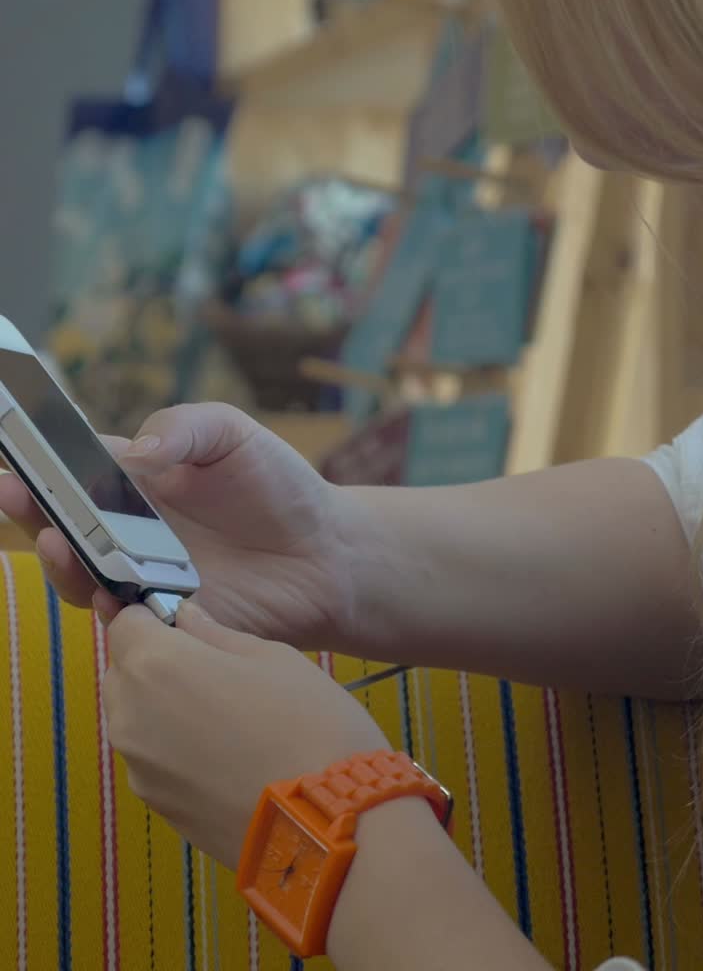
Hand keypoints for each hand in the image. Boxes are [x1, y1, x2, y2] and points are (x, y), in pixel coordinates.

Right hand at [0, 404, 352, 647]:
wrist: (327, 553)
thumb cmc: (279, 485)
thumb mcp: (233, 434)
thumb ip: (183, 428)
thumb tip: (134, 453)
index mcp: (139, 478)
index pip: (76, 465)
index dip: (42, 459)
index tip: (12, 451)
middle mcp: (129, 528)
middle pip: (64, 520)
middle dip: (30, 508)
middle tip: (13, 493)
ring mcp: (142, 574)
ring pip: (81, 572)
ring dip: (61, 558)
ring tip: (57, 541)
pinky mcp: (164, 617)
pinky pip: (122, 616)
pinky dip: (108, 603)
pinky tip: (107, 589)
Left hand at [103, 603, 385, 869]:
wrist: (326, 825)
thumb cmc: (307, 724)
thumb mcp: (272, 657)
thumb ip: (216, 635)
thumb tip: (188, 620)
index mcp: (155, 665)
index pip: (124, 623)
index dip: (151, 616)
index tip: (180, 621)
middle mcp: (131, 716)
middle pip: (124, 672)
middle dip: (155, 661)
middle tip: (211, 666)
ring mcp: (140, 769)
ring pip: (135, 718)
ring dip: (162, 706)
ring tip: (223, 713)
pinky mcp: (157, 808)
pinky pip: (152, 759)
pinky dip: (174, 748)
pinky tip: (225, 752)